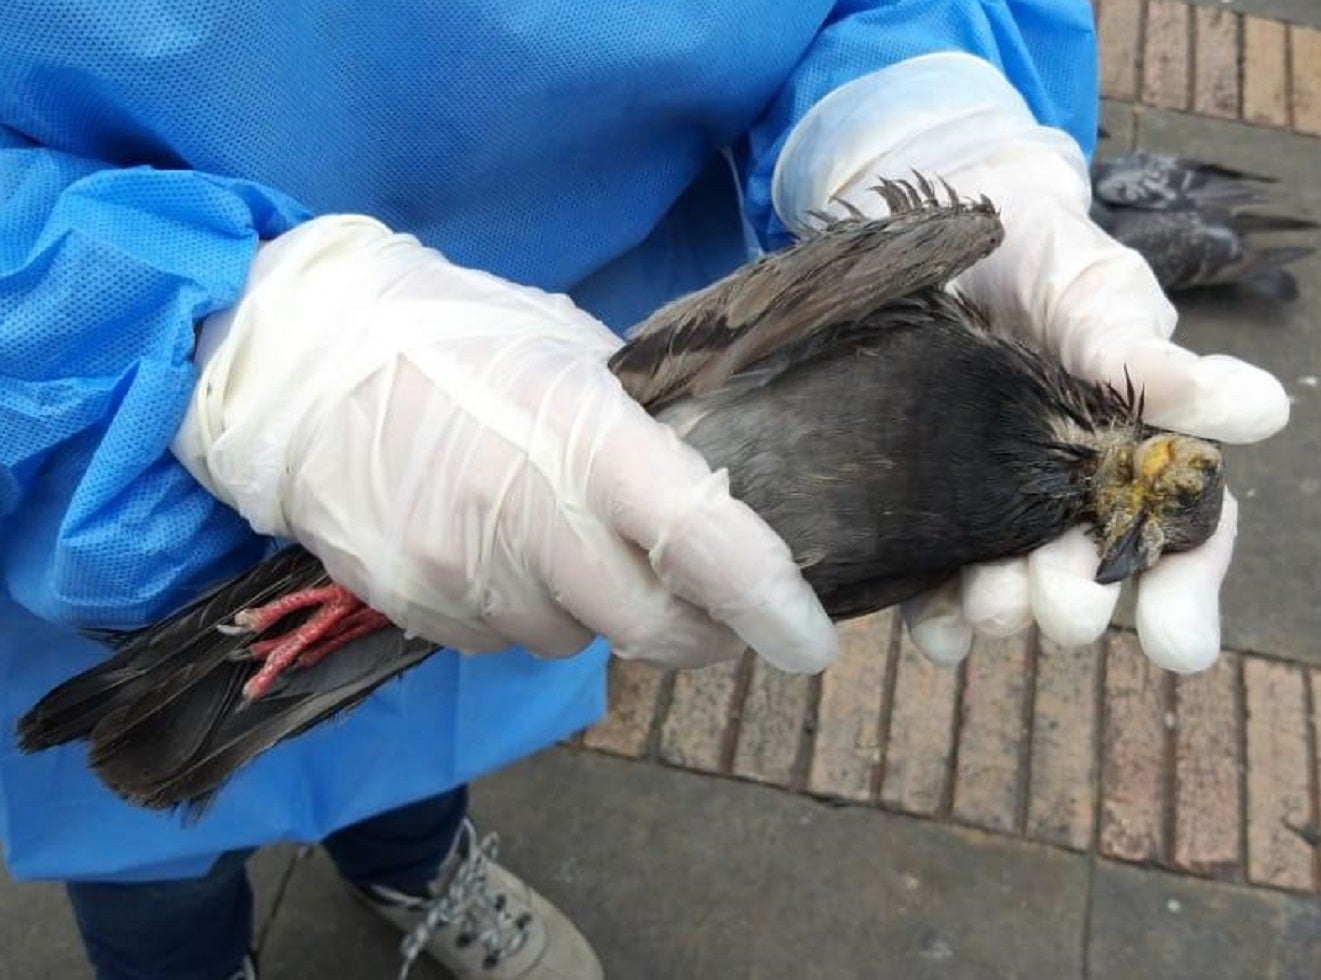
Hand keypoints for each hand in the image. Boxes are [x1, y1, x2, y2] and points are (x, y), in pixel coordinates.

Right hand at [174, 216, 837, 672]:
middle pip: (650, 628)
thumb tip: (706, 485)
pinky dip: (524, 612)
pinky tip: (500, 553)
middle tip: (715, 614)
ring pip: (573, 641)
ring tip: (565, 542)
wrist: (297, 365)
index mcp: (582, 436)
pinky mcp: (412, 608)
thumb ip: (639, 428)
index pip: (698, 537)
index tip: (810, 640)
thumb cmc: (452, 337)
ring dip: (597, 613)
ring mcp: (462, 574)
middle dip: (700, 633)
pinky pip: (502, 641)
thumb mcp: (566, 350)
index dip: (767, 599)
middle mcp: (527, 519)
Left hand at [773, 53, 1288, 670]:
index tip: (1179, 646)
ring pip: (1011, 590)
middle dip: (1079, 600)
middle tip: (1070, 612)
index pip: (1179, 537)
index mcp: (1140, 457)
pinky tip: (935, 629)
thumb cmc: (1044, 262)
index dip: (1185, 592)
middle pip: (1088, 575)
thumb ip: (1150, 357)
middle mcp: (1071, 502)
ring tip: (995, 611)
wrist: (939, 239)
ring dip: (1006, 611)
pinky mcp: (927, 515)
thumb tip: (1262, 412)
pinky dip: (936, 614)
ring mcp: (997, 514)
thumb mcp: (1098, 295)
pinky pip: (932, 583)